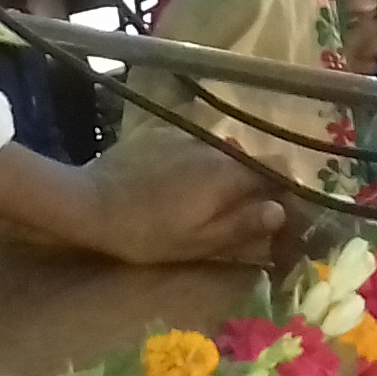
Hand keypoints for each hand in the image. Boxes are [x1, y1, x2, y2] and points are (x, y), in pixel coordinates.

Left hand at [54, 125, 288, 265]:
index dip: (286, 189)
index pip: (278, 169)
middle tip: (241, 212)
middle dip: (253, 183)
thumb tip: (281, 211)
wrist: (89, 202)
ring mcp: (185, 135)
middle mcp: (213, 146)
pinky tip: (174, 184)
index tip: (281, 211)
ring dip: (223, 172)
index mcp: (228, 173)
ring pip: (220, 152)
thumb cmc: (146, 232)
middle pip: (249, 159)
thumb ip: (243, 225)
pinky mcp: (159, 133)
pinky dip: (194, 162)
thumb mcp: (198, 242)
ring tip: (205, 199)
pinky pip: (191, 146)